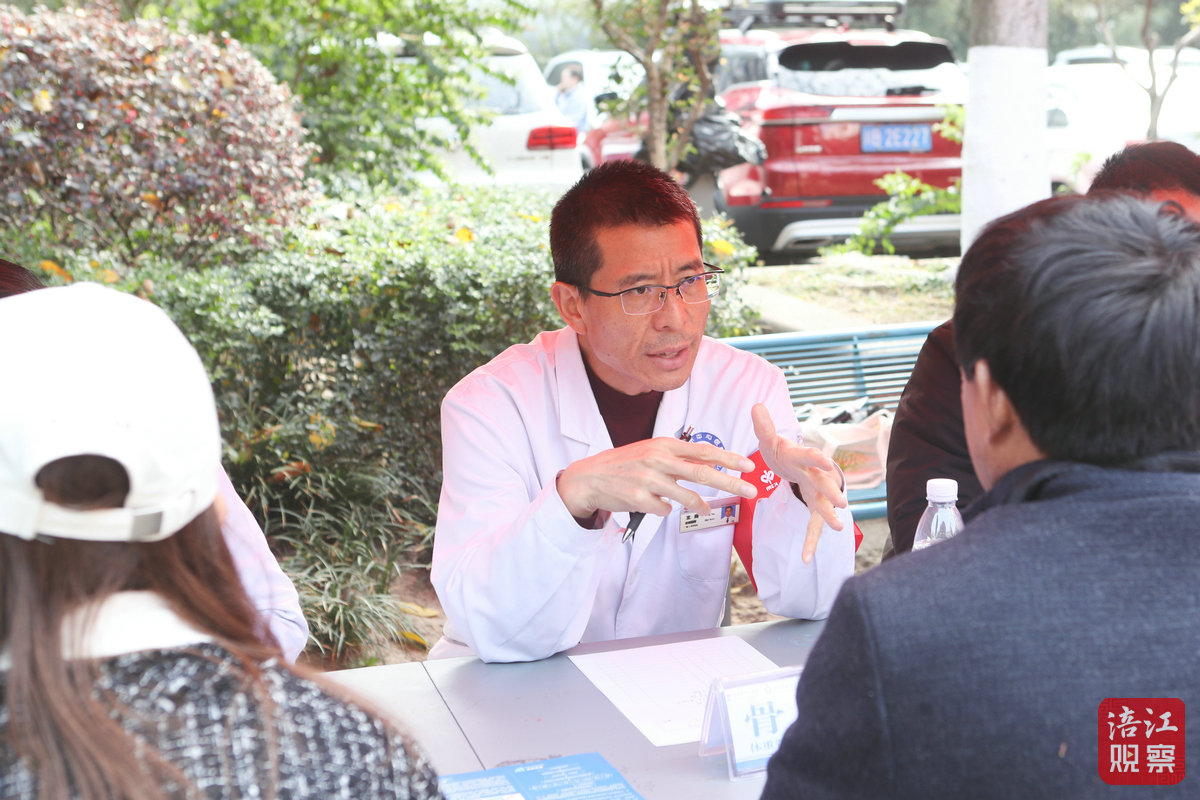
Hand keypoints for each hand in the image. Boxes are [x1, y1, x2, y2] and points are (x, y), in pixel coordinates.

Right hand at [556, 437, 757, 520]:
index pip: (703, 451)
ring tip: (704, 507)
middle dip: (731, 483)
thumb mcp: (651, 451)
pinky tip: (653, 504)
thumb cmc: (624, 464)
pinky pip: (664, 510)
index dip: (728, 458)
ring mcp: (648, 479)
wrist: (590, 477)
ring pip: (686, 497)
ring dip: (699, 504)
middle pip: (702, 472)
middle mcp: (658, 459)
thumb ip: (677, 457)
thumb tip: (708, 464)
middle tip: (750, 491)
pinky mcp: (638, 498)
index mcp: (663, 445)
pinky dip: (664, 510)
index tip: (748, 465)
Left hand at [751, 403, 846, 562]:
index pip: (810, 456)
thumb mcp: (769, 439)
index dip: (817, 458)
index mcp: (801, 457)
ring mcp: (816, 493)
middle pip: (823, 483)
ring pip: (824, 505)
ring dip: (830, 516)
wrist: (791, 462)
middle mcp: (813, 475)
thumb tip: (756, 406)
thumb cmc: (781, 451)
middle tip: (841, 502)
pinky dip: (810, 542)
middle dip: (831, 492)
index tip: (825, 461)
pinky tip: (805, 559)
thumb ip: (763, 426)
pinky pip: (813, 526)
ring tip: (838, 528)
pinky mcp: (813, 507)